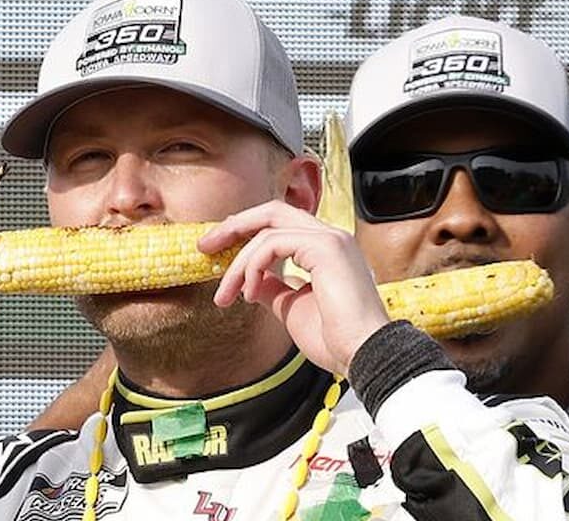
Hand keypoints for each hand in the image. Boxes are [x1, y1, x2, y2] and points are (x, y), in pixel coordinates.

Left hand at [198, 201, 388, 376]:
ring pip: (266, 231)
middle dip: (233, 227)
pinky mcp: (327, 248)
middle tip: (204, 246)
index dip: (245, 233)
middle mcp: (331, 238)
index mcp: (326, 250)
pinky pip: (273, 244)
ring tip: (225, 295)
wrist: (364, 356)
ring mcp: (331, 240)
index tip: (217, 253)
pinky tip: (249, 294)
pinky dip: (252, 267)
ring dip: (238, 264)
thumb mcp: (291, 308)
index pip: (279, 224)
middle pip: (271, 212)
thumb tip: (252, 281)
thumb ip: (273, 288)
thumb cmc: (336, 340)